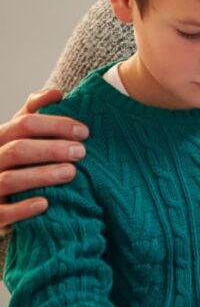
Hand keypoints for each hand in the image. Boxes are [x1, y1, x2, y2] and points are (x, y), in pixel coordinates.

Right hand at [0, 89, 88, 227]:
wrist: (0, 198)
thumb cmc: (19, 160)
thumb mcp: (22, 134)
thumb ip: (35, 112)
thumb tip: (56, 93)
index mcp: (2, 137)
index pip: (25, 123)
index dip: (55, 124)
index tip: (84, 131)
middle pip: (18, 150)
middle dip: (51, 149)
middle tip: (81, 152)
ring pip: (10, 179)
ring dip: (42, 175)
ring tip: (71, 173)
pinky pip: (2, 212)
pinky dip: (23, 208)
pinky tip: (45, 203)